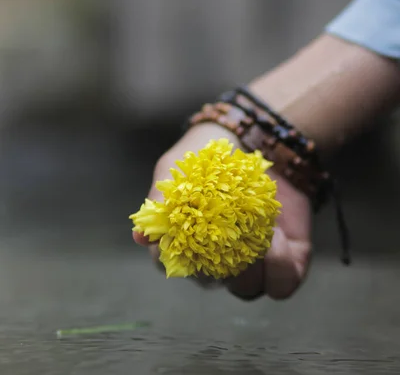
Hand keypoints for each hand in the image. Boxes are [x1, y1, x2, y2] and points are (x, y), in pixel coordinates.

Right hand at [133, 122, 311, 299]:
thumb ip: (161, 200)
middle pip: (211, 283)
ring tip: (259, 233)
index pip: (173, 264)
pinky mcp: (285, 260)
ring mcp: (251, 262)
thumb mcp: (179, 167)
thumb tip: (138, 236)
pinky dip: (280, 268)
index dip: (179, 258)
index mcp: (185, 240)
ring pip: (246, 289)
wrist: (259, 136)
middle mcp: (215, 257)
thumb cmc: (211, 154)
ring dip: (252, 266)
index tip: (189, 236)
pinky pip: (282, 284)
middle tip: (229, 232)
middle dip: (220, 263)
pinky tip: (278, 238)